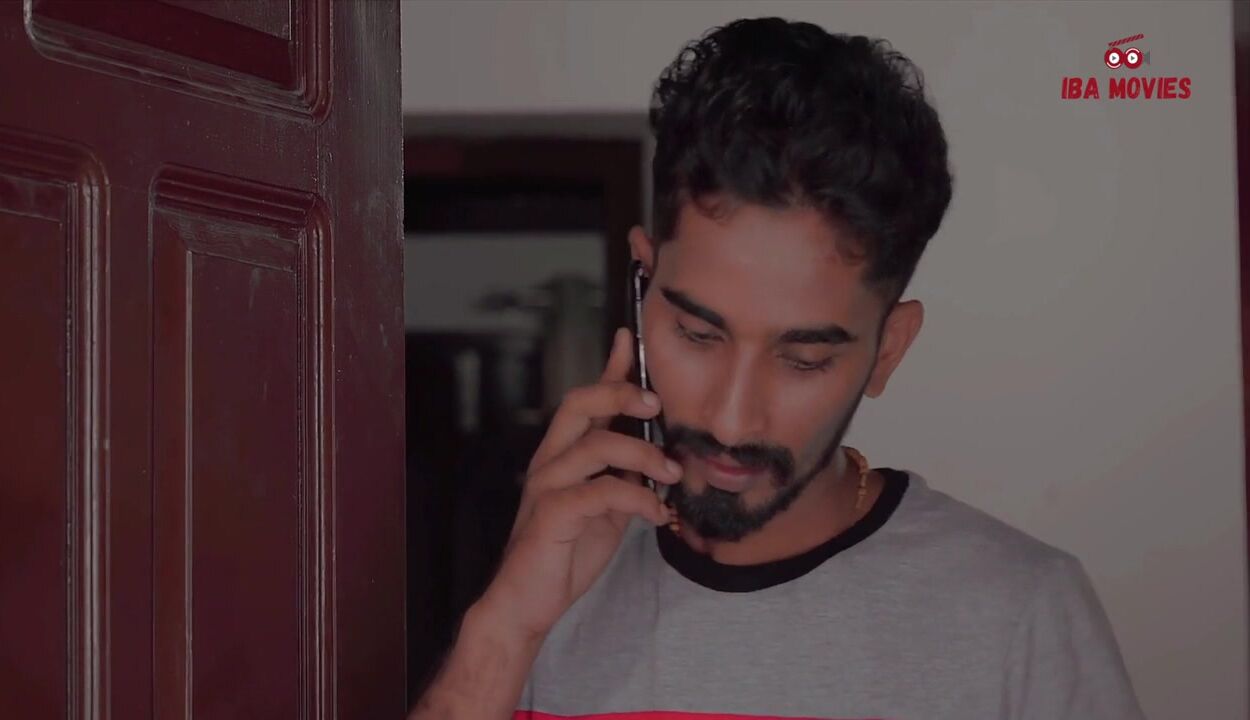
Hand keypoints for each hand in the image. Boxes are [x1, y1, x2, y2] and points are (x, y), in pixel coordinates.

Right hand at [477, 327, 681, 640]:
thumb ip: (623, 478)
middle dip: (621, 393)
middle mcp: (550, 461)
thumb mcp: (604, 509)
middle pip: (580, 404)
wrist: (526, 602)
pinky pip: (602, 491)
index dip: (609, 368)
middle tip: (658, 403)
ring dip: (645, 455)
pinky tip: (657, 513)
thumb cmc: (563, 554)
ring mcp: (547, 485)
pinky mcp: (552, 514)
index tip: (631, 339)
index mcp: (562, 455)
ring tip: (673, 476)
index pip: (586, 400)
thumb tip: (659, 458)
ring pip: (597, 445)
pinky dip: (638, 498)